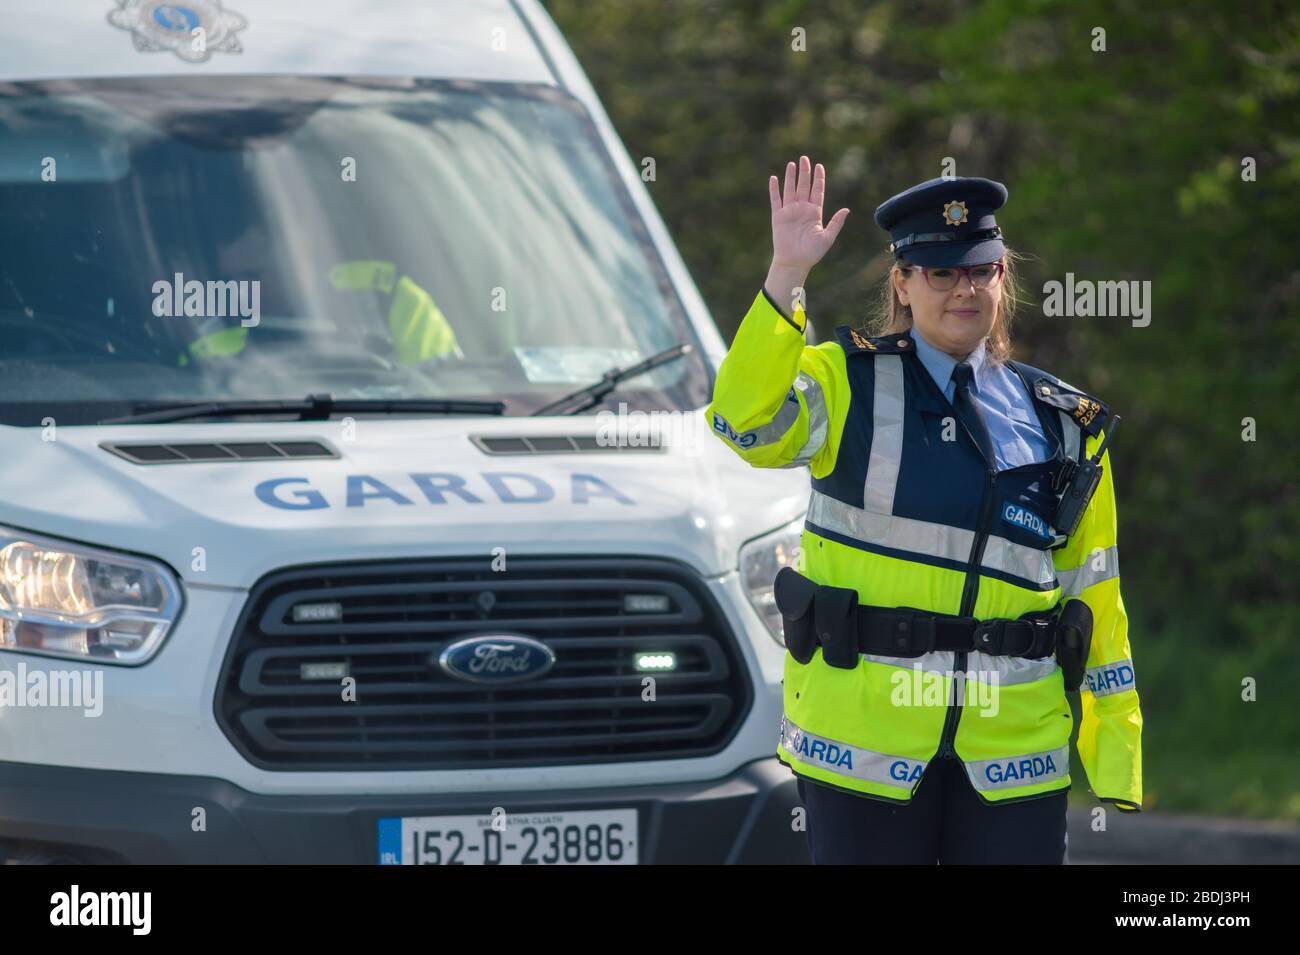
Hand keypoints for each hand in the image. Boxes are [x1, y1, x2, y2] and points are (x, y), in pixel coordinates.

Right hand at [768, 155, 849, 273]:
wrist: (795, 262)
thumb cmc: (812, 253)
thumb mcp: (827, 237)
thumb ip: (836, 223)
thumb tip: (847, 209)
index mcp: (815, 213)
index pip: (817, 191)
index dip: (818, 178)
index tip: (819, 166)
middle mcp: (802, 209)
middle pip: (804, 186)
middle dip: (805, 172)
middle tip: (805, 158)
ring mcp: (790, 212)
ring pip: (790, 189)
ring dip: (790, 177)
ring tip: (792, 164)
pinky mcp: (778, 217)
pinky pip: (776, 200)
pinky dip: (774, 189)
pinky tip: (774, 178)